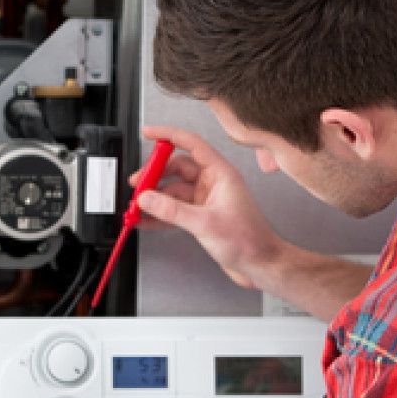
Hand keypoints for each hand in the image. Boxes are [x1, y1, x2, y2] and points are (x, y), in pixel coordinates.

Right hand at [133, 125, 284, 288]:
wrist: (259, 264)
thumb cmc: (248, 241)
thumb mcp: (206, 223)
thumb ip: (173, 210)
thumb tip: (148, 198)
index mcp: (221, 173)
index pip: (191, 144)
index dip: (168, 136)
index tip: (148, 133)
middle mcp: (213, 183)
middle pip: (177, 168)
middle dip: (155, 174)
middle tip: (138, 184)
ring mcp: (206, 200)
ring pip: (174, 190)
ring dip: (155, 197)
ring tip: (137, 206)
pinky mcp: (201, 216)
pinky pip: (175, 209)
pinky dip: (160, 214)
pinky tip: (146, 220)